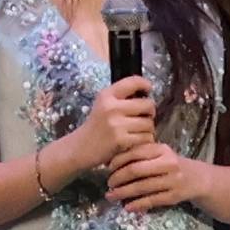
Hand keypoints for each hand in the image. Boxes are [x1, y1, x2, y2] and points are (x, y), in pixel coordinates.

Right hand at [52, 75, 161, 189]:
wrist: (80, 147)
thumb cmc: (96, 127)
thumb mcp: (103, 106)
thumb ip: (121, 99)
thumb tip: (146, 96)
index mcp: (106, 96)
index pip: (133, 82)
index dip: (145, 84)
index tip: (148, 88)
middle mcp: (111, 107)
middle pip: (148, 105)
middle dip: (149, 112)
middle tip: (143, 117)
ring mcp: (116, 124)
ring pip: (149, 123)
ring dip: (147, 129)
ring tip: (136, 132)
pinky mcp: (121, 140)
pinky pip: (146, 137)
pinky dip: (144, 141)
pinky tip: (134, 141)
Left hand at [106, 138, 204, 212]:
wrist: (197, 178)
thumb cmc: (169, 163)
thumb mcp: (157, 153)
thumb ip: (138, 153)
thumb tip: (108, 161)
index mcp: (161, 149)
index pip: (134, 153)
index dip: (117, 161)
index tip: (107, 168)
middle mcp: (169, 164)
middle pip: (136, 170)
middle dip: (117, 178)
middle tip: (108, 183)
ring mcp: (173, 180)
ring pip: (142, 187)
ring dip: (123, 193)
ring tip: (110, 196)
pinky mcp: (175, 196)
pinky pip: (152, 201)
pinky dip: (137, 204)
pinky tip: (127, 207)